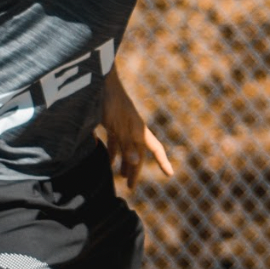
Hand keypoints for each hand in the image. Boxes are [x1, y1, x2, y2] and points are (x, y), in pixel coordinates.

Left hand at [101, 68, 173, 189]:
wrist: (99, 82)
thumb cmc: (112, 102)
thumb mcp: (119, 125)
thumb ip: (127, 143)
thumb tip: (135, 162)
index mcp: (140, 130)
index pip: (156, 149)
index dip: (163, 161)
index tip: (170, 174)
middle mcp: (133, 129)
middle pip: (137, 153)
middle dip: (135, 170)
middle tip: (130, 186)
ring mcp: (122, 125)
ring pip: (125, 148)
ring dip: (123, 162)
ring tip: (120, 176)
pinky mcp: (110, 122)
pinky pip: (113, 141)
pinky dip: (110, 151)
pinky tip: (105, 159)